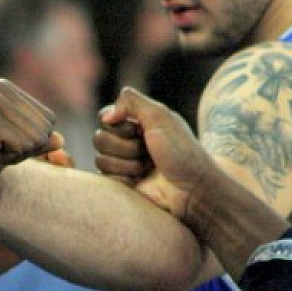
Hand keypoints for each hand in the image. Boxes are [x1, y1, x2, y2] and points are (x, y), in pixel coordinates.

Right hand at [0, 78, 63, 186]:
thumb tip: (61, 139)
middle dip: (24, 149)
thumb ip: (35, 141)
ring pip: (36, 139)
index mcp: (6, 88)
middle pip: (45, 129)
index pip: (48, 120)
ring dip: (14, 154)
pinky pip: (22, 147)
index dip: (29, 141)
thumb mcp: (10, 148)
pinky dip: (7, 158)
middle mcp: (1, 89)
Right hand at [98, 87, 216, 220]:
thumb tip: (106, 116)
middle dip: (127, 147)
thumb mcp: (160, 116)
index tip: (142, 131)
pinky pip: (106, 179)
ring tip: (149, 168)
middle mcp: (126, 141)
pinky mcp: (120, 184)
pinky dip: (126, 179)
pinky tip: (142, 181)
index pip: (104, 118)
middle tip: (149, 152)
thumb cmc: (181, 151)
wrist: (192, 189)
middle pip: (99, 139)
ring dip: (129, 164)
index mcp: (135, 122)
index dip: (120, 126)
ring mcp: (122, 164)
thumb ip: (131, 101)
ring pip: (101, 160)